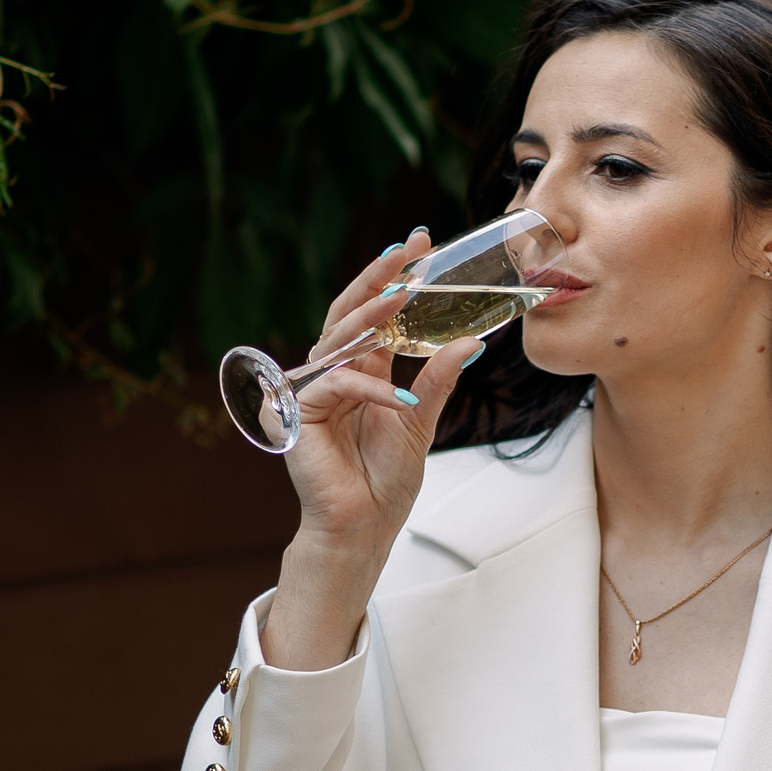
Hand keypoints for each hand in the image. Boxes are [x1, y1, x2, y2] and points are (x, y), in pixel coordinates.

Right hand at [262, 227, 478, 670]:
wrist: (364, 526)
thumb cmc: (386, 481)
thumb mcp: (422, 419)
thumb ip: (439, 378)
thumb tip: (472, 341)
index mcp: (363, 371)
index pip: (377, 314)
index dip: (394, 278)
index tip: (420, 244)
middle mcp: (335, 374)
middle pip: (350, 314)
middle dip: (378, 279)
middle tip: (406, 251)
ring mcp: (313, 391)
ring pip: (338, 340)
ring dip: (371, 318)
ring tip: (402, 296)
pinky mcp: (298, 415)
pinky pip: (335, 387)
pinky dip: (369, 389)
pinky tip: (400, 398)